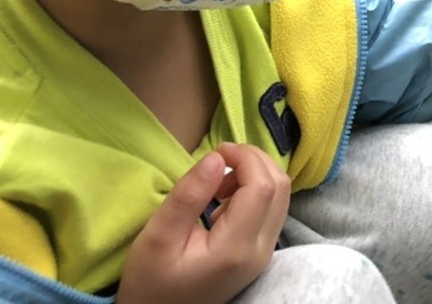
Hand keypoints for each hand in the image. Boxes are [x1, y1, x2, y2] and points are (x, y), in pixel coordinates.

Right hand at [117, 143, 290, 303]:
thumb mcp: (157, 237)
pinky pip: (272, 209)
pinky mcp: (260, 254)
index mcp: (236, 248)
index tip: (217, 150)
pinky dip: (255, 191)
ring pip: (280, 197)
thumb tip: (217, 158)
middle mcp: (260, 251)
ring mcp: (264, 254)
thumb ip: (189, 195)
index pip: (263, 186)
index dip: (246, 157)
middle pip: (279, 187)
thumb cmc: (150, 281)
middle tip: (220, 159)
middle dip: (254, 161)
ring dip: (256, 175)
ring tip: (218, 183)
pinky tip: (224, 201)